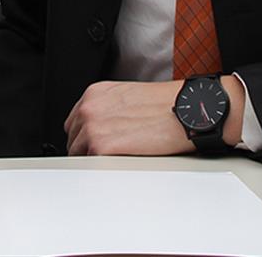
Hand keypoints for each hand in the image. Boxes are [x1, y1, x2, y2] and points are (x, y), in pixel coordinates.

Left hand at [63, 77, 244, 155]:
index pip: (74, 122)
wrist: (188, 110)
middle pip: (73, 138)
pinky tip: (118, 164)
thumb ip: (108, 109)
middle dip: (86, 148)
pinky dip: (100, 167)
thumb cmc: (168, 104)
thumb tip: (102, 128)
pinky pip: (89, 164)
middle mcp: (89, 107)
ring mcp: (92, 127)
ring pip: (78, 153)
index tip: (93, 143)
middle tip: (108, 156)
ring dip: (93, 160)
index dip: (84, 135)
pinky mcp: (101, 146)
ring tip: (116, 161)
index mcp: (95, 94)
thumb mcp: (129, 96)